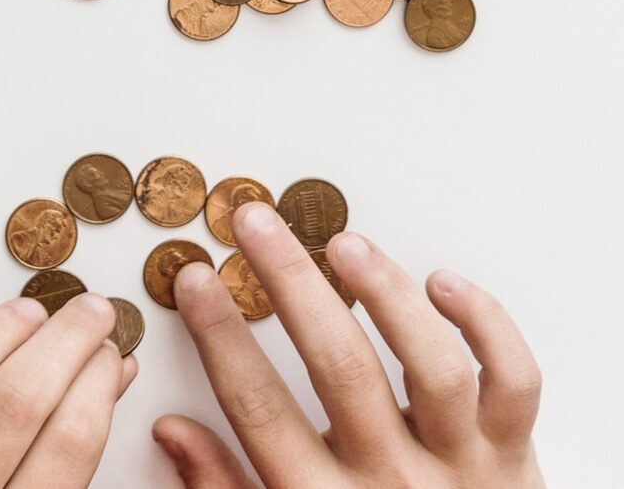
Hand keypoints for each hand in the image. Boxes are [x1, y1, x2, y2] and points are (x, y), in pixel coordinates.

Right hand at [154, 203, 543, 487]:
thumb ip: (226, 488)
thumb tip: (172, 432)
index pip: (260, 407)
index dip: (221, 336)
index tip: (197, 280)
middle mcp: (392, 480)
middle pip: (340, 368)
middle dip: (290, 283)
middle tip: (256, 224)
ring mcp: (460, 463)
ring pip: (433, 365)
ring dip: (385, 293)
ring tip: (343, 244)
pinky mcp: (512, 451)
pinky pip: (513, 378)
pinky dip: (486, 322)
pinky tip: (440, 281)